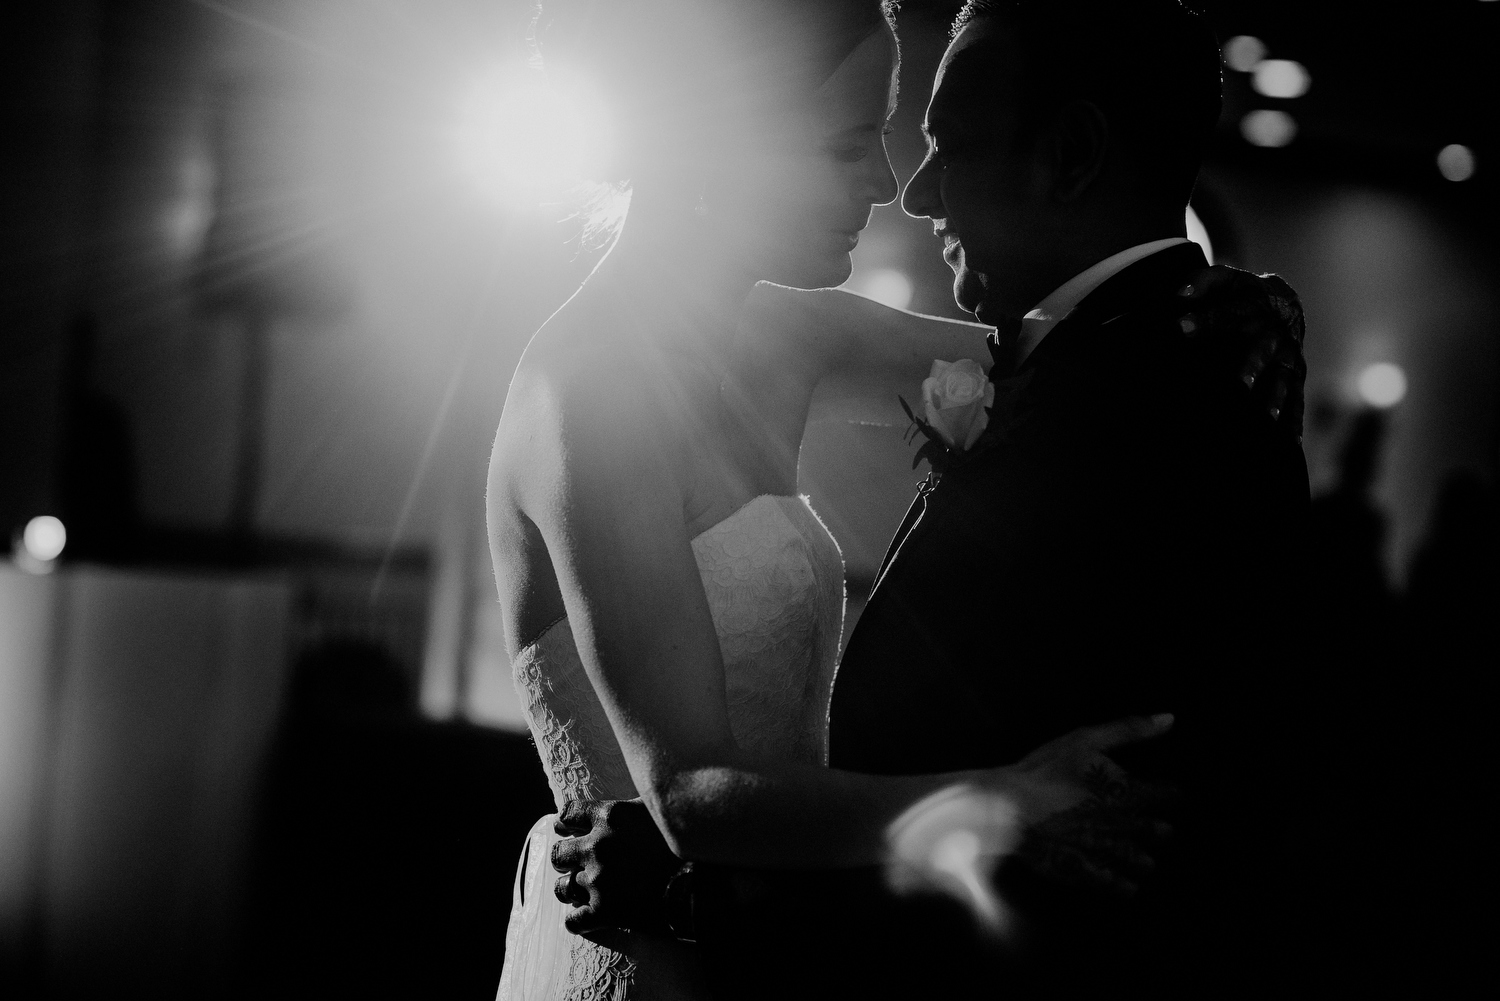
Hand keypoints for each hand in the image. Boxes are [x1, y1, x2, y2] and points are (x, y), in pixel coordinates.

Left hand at [550, 798, 683, 936]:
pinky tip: (586, 919)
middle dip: (567, 859)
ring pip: (562, 888)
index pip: (568, 814)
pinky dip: (578, 921)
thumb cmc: (687, 843)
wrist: (703, 884)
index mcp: (610, 816)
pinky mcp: (604, 911)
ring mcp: (598, 880)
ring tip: (582, 892)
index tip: (566, 829)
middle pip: (560, 854)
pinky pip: (574, 921)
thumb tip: (635, 789)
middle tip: (577, 863)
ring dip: (571, 889)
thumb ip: (637, 803)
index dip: (565, 823)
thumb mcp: (662, 809)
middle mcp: (598, 846)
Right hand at [999, 714, 1175, 896]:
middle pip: (1153, 831)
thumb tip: (1169, 719)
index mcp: (1127, 792)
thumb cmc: (1046, 769)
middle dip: (1159, 830)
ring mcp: (1103, 851)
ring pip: (1136, 860)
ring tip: (1147, 863)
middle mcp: (1122, 824)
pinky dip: (1123, 887)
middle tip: (1164, 831)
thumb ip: (1129, 730)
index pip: (1163, 794)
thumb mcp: (1087, 740)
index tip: (1173, 794)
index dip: (1170, 793)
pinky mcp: (1084, 871)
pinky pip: (1111, 884)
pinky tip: (1127, 888)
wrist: (1011, 808)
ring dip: (1143, 860)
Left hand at [1177, 266, 1307, 437]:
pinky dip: (1294, 422)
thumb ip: (1202, 281)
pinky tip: (1289, 443)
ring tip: (1266, 418)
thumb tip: (1178, 294)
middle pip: (1261, 350)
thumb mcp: (1225, 279)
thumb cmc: (1241, 293)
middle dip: (1250, 367)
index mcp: (1252, 308)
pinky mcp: (1296, 377)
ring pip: (1283, 379)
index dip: (1204, 319)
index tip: (1178, 327)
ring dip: (1275, 399)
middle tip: (1239, 385)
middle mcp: (1273, 334)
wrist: (1284, 302)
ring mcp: (1288, 357)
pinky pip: (1297, 400)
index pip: (1226, 313)